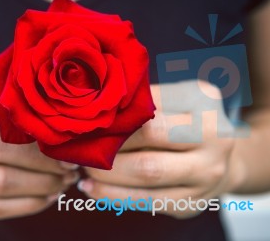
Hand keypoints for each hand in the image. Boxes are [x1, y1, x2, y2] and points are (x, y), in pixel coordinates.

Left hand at [80, 81, 243, 217]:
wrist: (221, 160)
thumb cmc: (186, 123)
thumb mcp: (174, 99)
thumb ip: (142, 100)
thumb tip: (94, 107)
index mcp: (203, 100)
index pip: (151, 102)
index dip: (115, 112)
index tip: (87, 117)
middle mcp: (213, 137)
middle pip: (149, 137)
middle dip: (108, 141)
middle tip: (80, 143)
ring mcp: (206, 173)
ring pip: (146, 173)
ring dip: (105, 172)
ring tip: (80, 168)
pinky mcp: (191, 202)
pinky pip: (146, 201)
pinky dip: (112, 195)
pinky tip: (91, 188)